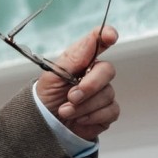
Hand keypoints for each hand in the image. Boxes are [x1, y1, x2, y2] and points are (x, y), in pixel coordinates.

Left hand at [35, 25, 119, 140]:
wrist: (46, 122)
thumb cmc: (48, 95)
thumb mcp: (53, 75)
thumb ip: (73, 58)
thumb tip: (91, 39)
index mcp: (82, 60)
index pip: (98, 42)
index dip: (106, 35)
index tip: (110, 36)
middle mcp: (95, 74)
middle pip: (107, 70)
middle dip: (89, 85)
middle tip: (71, 96)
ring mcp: (104, 92)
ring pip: (107, 94)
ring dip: (83, 105)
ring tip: (66, 110)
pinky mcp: (108, 111)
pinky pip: (110, 111)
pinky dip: (91, 116)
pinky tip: (79, 118)